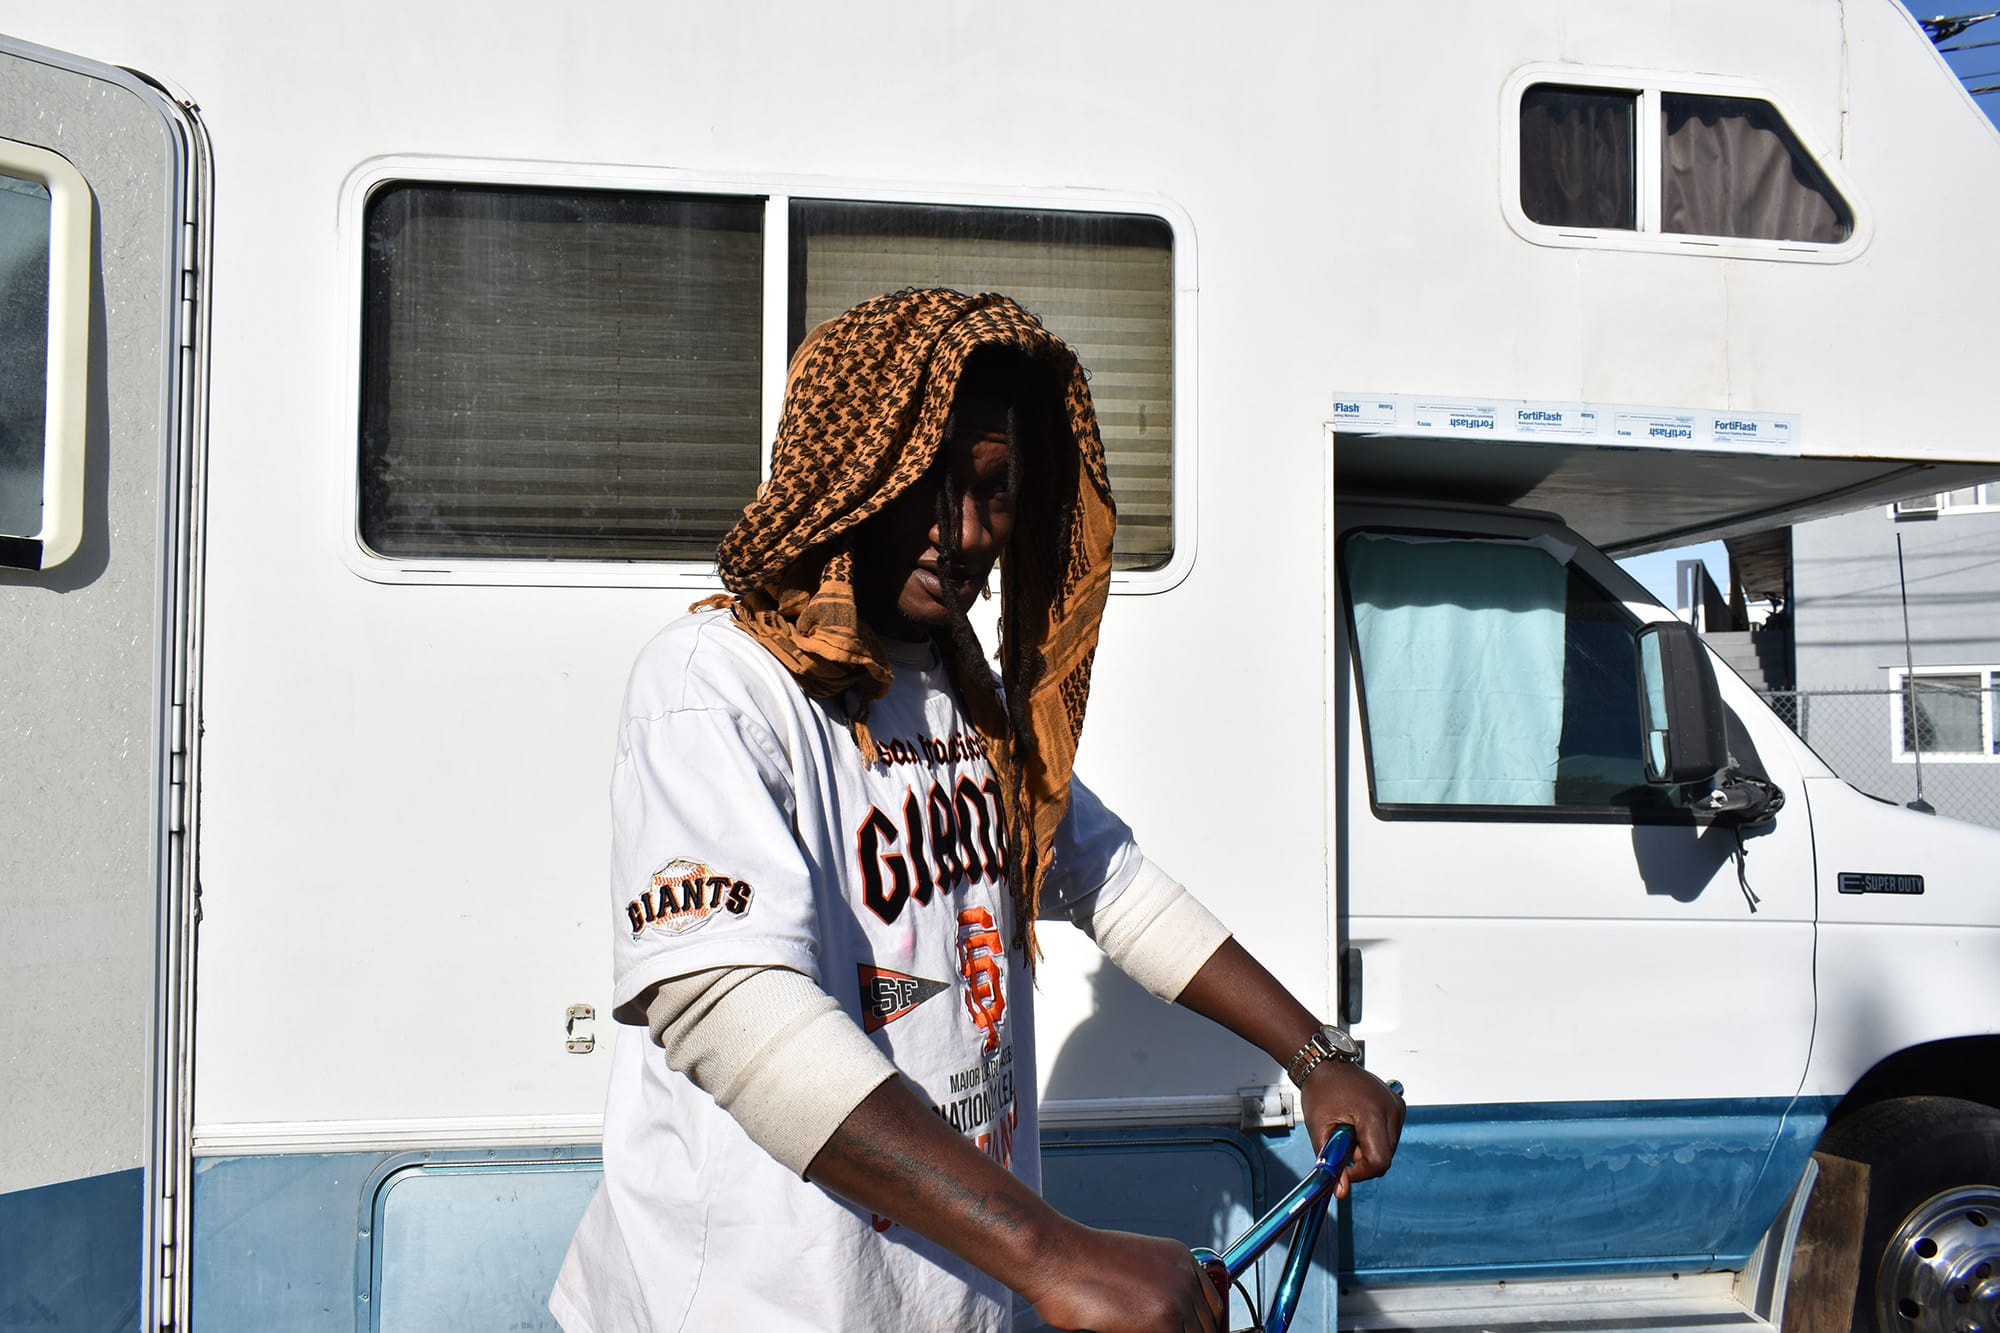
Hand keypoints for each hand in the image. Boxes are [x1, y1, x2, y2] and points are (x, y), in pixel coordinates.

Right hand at [1020, 1223, 1225, 1332]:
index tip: (1188, 1331)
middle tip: (1151, 1330)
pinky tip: (1124, 1330)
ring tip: (1134, 1328)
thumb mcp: (1134, 1265)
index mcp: (1181, 1259)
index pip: (1212, 1307)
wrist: (1056, 1256)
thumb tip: (1170, 1318)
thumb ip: (1159, 1288)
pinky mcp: (1162, 1323)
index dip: (1201, 1327)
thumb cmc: (1081, 1263)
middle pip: (1205, 1328)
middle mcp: (1185, 1277)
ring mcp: (1177, 1300)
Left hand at [1301, 1060, 1404, 1198]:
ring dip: (1368, 1148)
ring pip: (1388, 1148)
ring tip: (1349, 1129)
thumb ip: (1331, 1162)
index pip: (1379, 1161)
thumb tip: (1341, 1190)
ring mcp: (1398, 1106)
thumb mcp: (1319, 1128)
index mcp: (1374, 1113)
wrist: (1326, 1064)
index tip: (1344, 1168)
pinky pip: (1390, 1134)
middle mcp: (1392, 1109)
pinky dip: (1374, 1137)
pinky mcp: (1398, 1105)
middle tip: (1342, 1141)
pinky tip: (1359, 1123)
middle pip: (1385, 1156)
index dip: (1361, 1172)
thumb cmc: (1320, 1090)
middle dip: (1362, 1158)